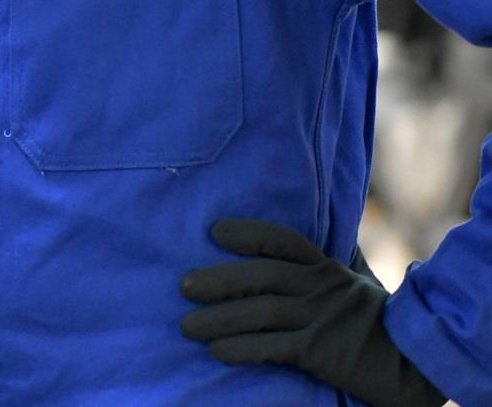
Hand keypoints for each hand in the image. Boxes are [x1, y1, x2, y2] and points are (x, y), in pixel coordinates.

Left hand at [180, 219, 446, 406]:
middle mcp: (321, 288)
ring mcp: (321, 319)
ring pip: (261, 313)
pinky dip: (242, 349)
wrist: (412, 366)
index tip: (215, 231)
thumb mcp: (356, 282)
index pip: (284, 240)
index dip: (249, 233)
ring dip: (219, 319)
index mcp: (326, 267)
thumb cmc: (375, 320)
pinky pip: (273, 347)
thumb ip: (328, 259)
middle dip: (220, 279)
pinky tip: (218, 351)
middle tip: (183, 286)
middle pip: (263, 276)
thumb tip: (306, 228)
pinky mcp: (321, 353)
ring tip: (187, 326)